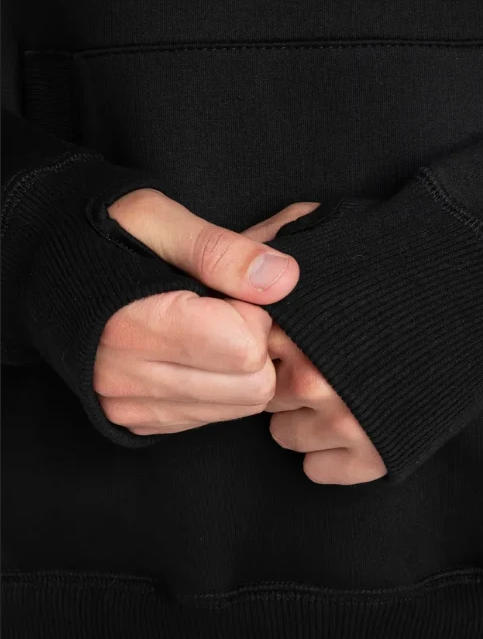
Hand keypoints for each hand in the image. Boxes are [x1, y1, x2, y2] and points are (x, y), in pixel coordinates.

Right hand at [93, 188, 300, 434]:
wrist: (43, 268)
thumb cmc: (104, 234)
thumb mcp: (158, 218)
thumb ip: (222, 250)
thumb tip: (284, 279)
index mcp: (133, 323)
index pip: (245, 347)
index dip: (257, 311)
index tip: (236, 286)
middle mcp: (126, 376)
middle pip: (251, 387)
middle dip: (259, 344)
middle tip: (237, 306)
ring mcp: (129, 404)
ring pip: (238, 407)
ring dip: (244, 368)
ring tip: (217, 325)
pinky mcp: (135, 419)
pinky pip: (210, 417)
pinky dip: (221, 386)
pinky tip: (201, 350)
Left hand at [243, 204, 386, 484]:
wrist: (482, 295)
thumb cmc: (407, 258)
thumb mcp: (336, 230)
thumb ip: (278, 240)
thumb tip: (243, 261)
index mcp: (296, 327)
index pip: (243, 350)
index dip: (267, 341)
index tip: (290, 333)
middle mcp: (312, 377)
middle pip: (263, 394)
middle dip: (284, 377)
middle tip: (320, 360)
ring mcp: (342, 421)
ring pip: (284, 435)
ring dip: (303, 417)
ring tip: (340, 389)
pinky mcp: (371, 457)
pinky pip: (316, 469)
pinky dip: (330, 452)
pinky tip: (354, 422)